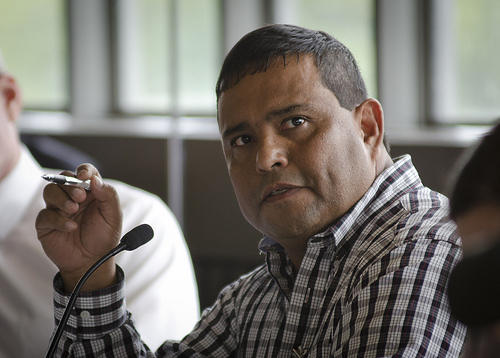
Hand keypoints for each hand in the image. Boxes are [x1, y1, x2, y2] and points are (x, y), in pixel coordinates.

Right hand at [36, 164, 122, 291]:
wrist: (92, 262)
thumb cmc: (103, 237)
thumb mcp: (113, 216)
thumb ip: (108, 196)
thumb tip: (94, 179)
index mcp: (90, 192)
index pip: (84, 172)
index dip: (83, 170)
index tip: (84, 176)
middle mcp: (72, 198)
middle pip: (63, 178)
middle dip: (70, 185)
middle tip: (81, 197)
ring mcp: (57, 209)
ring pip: (50, 191)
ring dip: (61, 198)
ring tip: (73, 210)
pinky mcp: (46, 224)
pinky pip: (45, 215)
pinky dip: (58, 220)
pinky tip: (71, 228)